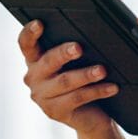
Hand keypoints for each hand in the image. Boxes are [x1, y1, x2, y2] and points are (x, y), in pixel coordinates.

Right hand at [18, 20, 118, 134]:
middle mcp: (33, 77)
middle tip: (79, 48)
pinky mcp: (54, 111)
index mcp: (35, 59)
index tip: (39, 23)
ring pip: (65, 81)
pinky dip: (97, 91)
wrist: (89, 115)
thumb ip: (74, 49)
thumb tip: (91, 33)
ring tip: (102, 70)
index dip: (30, 33)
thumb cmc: (81, 79)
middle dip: (64, 53)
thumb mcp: (74, 62)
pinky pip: (78, 98)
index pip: (26, 44)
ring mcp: (42, 96)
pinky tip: (111, 87)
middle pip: (48, 61)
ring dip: (86, 74)